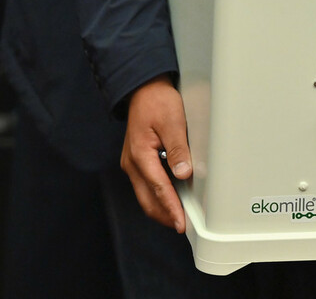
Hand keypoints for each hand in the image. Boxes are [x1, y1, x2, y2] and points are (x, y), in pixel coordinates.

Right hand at [120, 75, 191, 231]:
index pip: (158, 188)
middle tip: (182, 226)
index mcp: (140, 155)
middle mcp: (132, 163)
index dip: (171, 207)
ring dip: (160, 207)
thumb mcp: (172, 122)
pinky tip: (170, 198)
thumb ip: (178, 149)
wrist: (144, 89)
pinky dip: (157, 195)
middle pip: (147, 199)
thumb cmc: (157, 102)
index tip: (180, 222)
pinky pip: (145, 185)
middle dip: (164, 215)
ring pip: (145, 194)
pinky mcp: (137, 160)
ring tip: (178, 216)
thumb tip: (183, 173)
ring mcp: (132, 163)